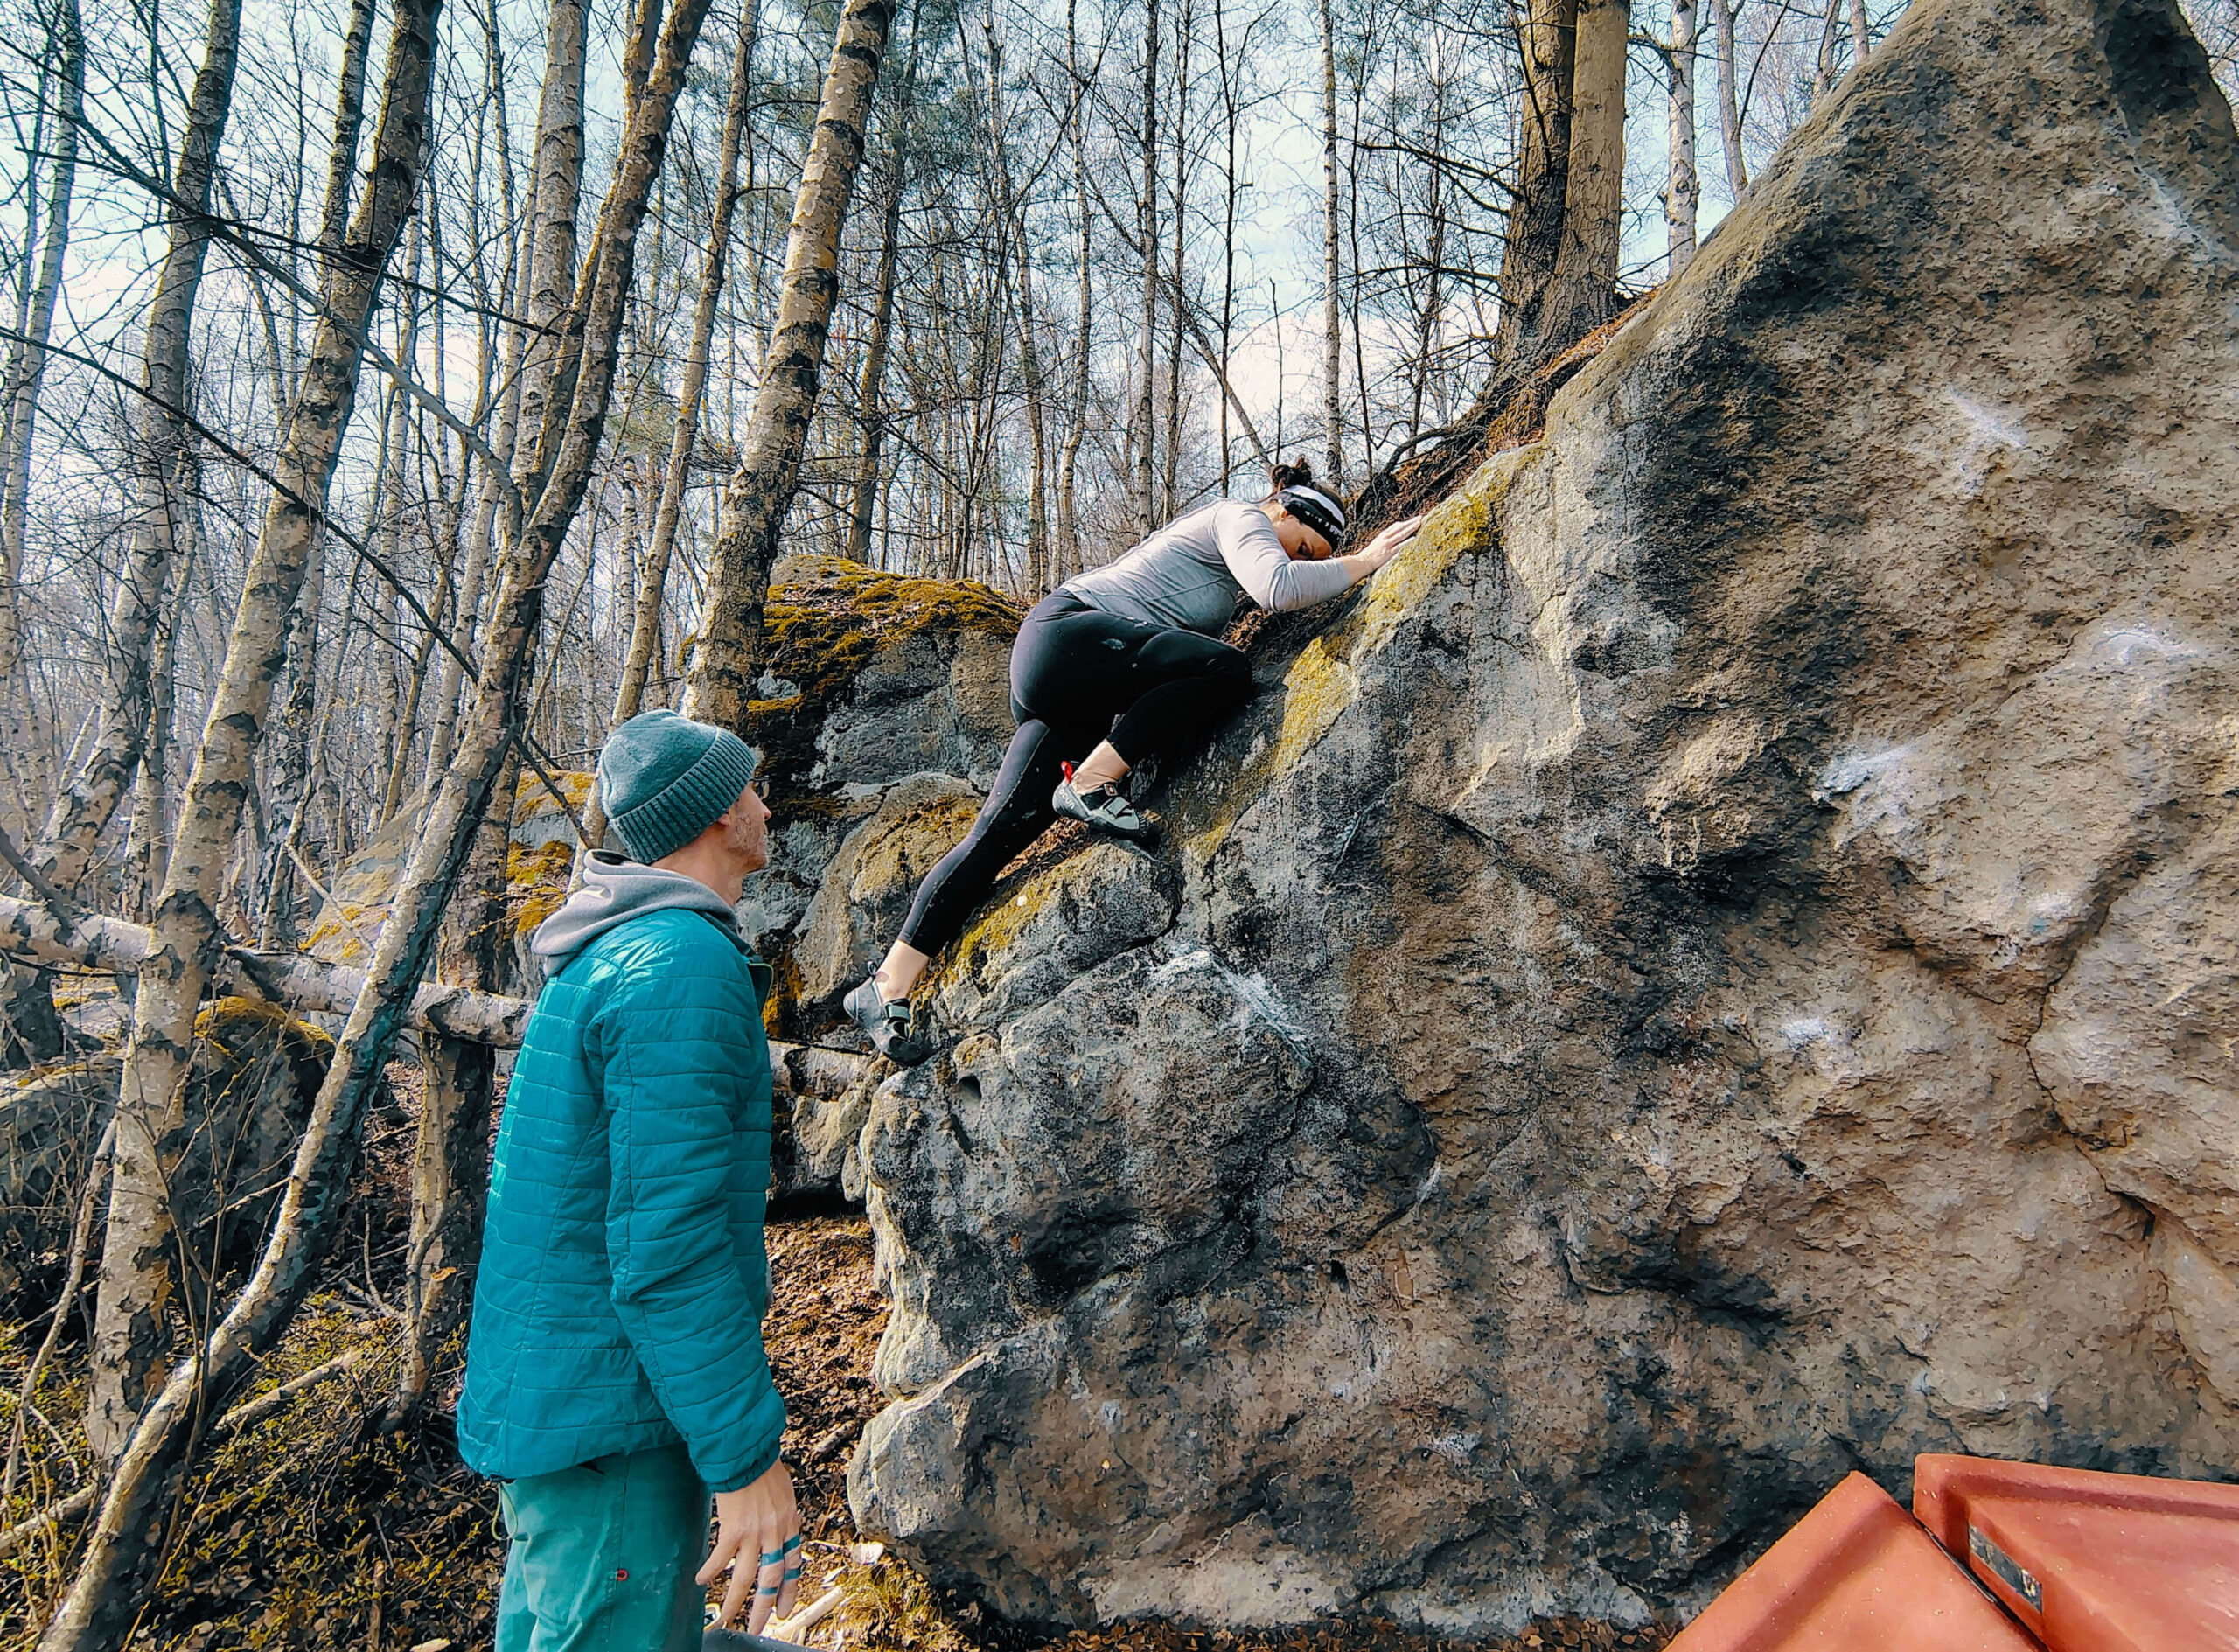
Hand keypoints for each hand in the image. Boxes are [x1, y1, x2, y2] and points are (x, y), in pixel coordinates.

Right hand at [698, 1458, 800, 1633]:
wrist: (747, 1452)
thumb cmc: (763, 1467)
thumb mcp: (783, 1493)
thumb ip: (781, 1516)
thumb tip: (777, 1533)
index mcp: (789, 1523)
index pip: (792, 1564)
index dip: (789, 1589)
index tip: (784, 1611)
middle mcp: (775, 1532)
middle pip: (771, 1579)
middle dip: (762, 1608)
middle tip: (754, 1628)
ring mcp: (755, 1532)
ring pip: (745, 1577)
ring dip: (735, 1601)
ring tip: (726, 1617)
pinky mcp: (734, 1528)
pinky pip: (721, 1559)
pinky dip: (710, 1572)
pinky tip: (702, 1581)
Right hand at [1348, 513, 1427, 577]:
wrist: (1362, 562)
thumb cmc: (1369, 555)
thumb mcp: (1377, 543)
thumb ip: (1385, 540)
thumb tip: (1393, 538)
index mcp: (1383, 535)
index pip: (1396, 526)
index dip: (1406, 522)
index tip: (1414, 519)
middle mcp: (1386, 537)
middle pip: (1401, 527)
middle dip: (1411, 522)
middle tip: (1421, 517)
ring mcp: (1387, 544)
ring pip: (1401, 534)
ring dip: (1411, 528)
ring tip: (1419, 524)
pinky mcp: (1389, 552)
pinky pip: (1400, 545)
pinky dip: (1407, 541)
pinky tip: (1414, 538)